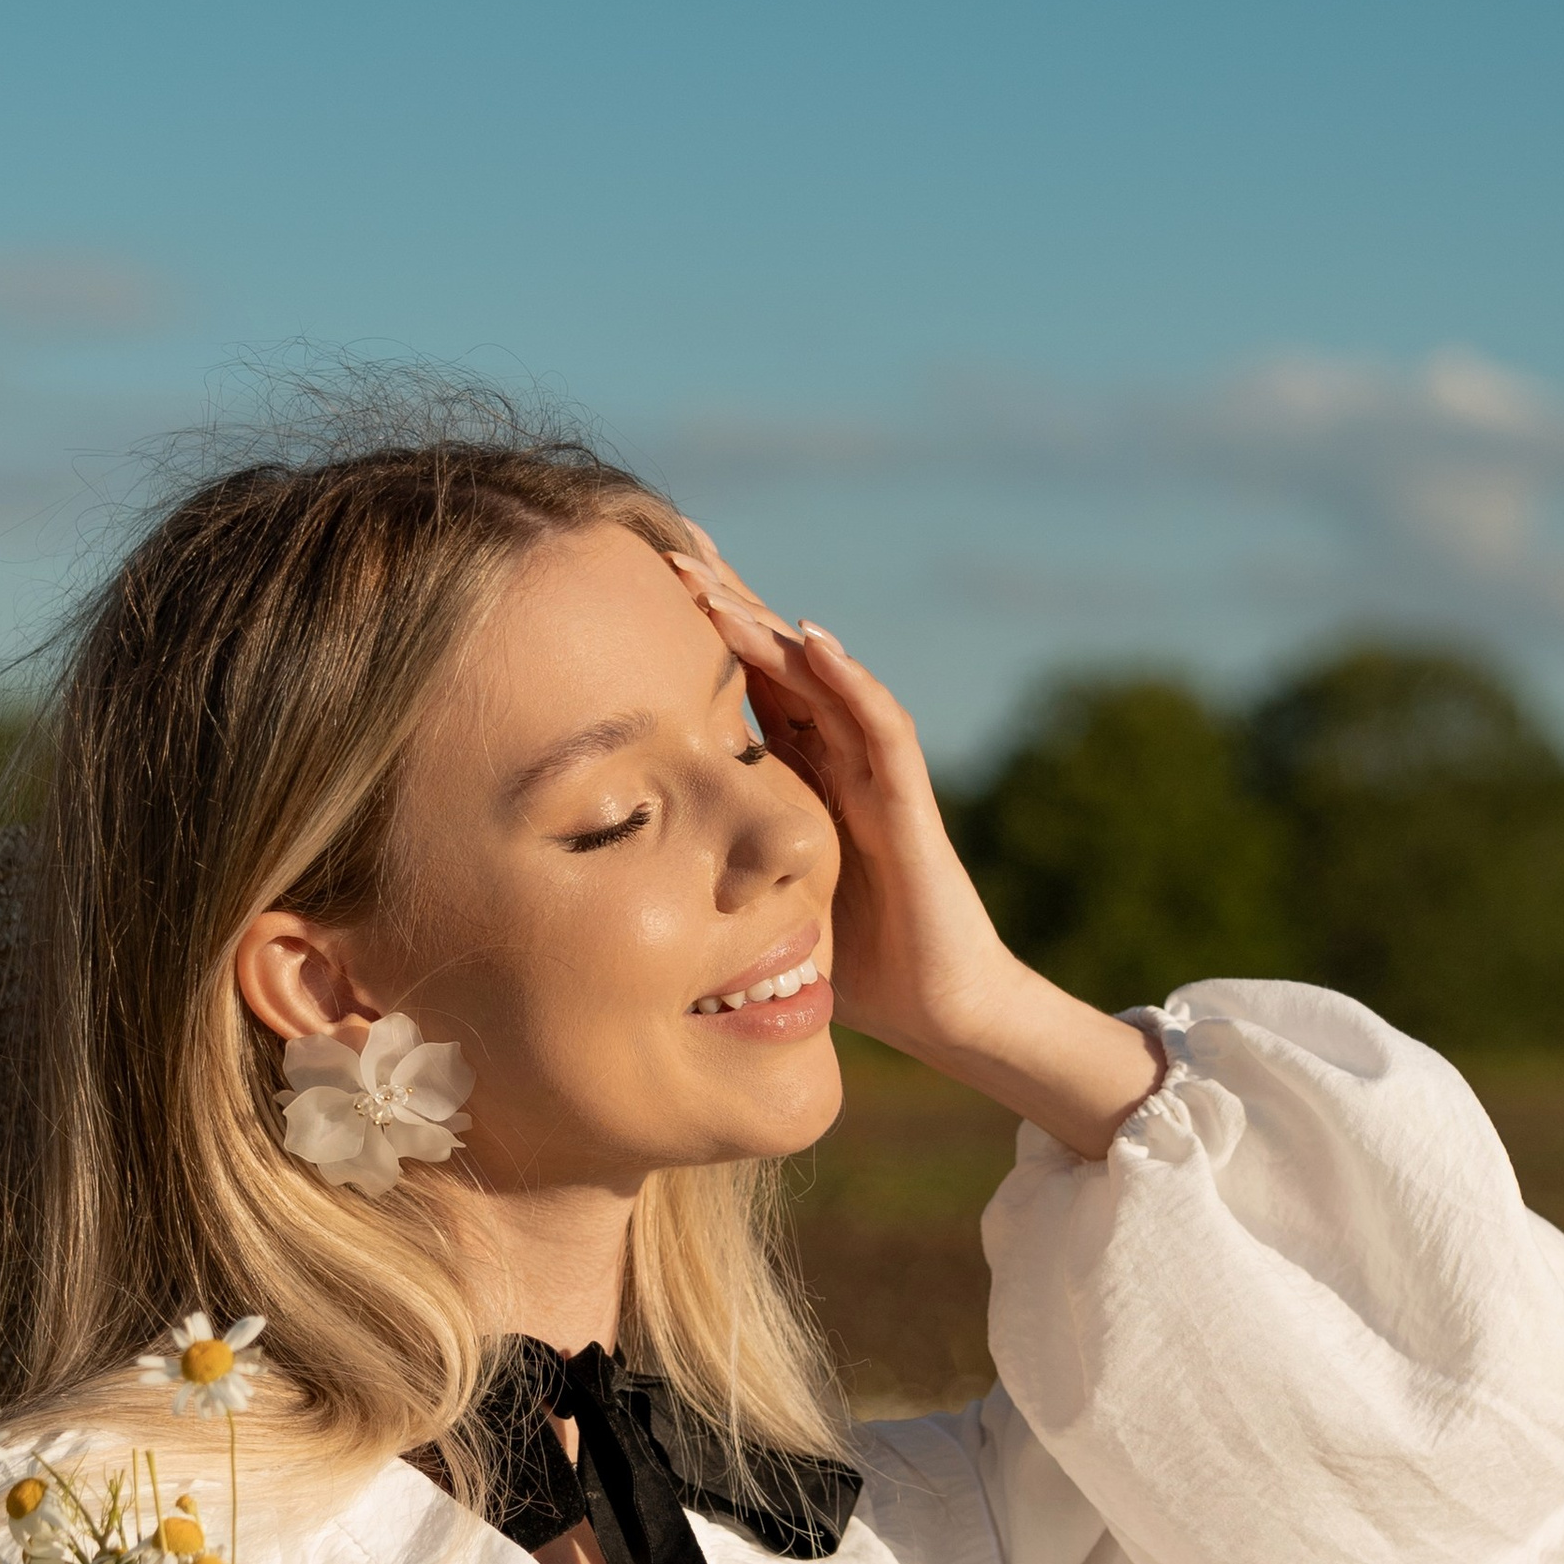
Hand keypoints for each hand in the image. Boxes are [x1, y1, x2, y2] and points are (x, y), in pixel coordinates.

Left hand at [666, 535, 1163, 1159]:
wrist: (942, 1013)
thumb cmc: (858, 967)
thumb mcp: (764, 911)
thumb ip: (713, 884)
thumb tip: (621, 896)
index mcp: (803, 779)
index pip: (749, 690)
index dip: (705, 638)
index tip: (644, 587)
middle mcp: (841, 763)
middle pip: (782, 664)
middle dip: (728, 606)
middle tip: (669, 550)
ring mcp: (878, 778)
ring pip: (824, 683)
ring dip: (770, 631)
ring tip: (713, 587)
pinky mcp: (910, 808)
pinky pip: (883, 731)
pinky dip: (851, 682)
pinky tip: (814, 643)